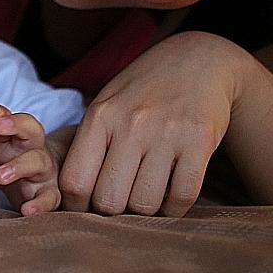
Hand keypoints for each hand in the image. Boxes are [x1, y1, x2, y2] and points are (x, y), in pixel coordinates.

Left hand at [0, 102, 59, 216]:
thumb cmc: (11, 158)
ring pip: (37, 162)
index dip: (2, 114)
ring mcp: (43, 171)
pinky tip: (27, 210)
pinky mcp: (48, 194)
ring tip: (0, 176)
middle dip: (15, 126)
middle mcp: (34, 148)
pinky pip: (48, 199)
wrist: (37, 185)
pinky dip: (39, 205)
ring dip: (18, 167)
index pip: (13, 117)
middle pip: (31, 131)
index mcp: (20, 134)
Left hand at [58, 32, 238, 216]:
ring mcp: (166, 133)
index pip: (74, 182)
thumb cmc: (143, 90)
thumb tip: (73, 197)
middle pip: (109, 201)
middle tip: (121, 203)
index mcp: (100, 116)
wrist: (198, 60)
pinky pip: (182, 197)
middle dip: (113, 213)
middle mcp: (130, 124)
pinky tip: (171, 195)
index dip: (77, 206)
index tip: (87, 207)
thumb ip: (89, 146)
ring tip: (146, 196)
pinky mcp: (199, 141)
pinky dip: (175, 208)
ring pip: (145, 204)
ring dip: (145, 212)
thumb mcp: (107, 104)